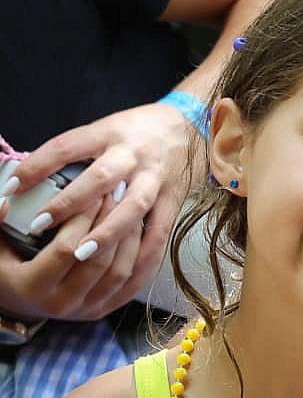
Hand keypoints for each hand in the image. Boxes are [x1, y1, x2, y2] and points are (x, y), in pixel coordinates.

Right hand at [0, 195, 132, 321]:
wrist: (17, 303)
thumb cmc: (3, 268)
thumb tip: (5, 201)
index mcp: (32, 288)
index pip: (65, 250)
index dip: (81, 220)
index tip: (91, 194)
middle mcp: (62, 304)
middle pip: (99, 261)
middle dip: (111, 223)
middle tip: (117, 194)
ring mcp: (87, 310)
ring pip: (122, 271)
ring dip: (131, 237)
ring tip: (131, 207)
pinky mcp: (105, 309)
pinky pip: (135, 283)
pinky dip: (145, 257)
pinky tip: (146, 232)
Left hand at [7, 101, 197, 313]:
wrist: (190, 125)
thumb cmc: (136, 132)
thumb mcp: (103, 130)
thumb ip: (74, 155)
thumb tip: (28, 178)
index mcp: (109, 134)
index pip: (66, 147)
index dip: (37, 166)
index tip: (11, 187)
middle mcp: (133, 154)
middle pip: (101, 178)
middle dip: (69, 203)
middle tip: (39, 224)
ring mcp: (156, 178)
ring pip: (133, 207)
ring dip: (107, 232)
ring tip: (81, 253)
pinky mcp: (174, 199)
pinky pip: (160, 230)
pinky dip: (143, 253)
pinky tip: (124, 272)